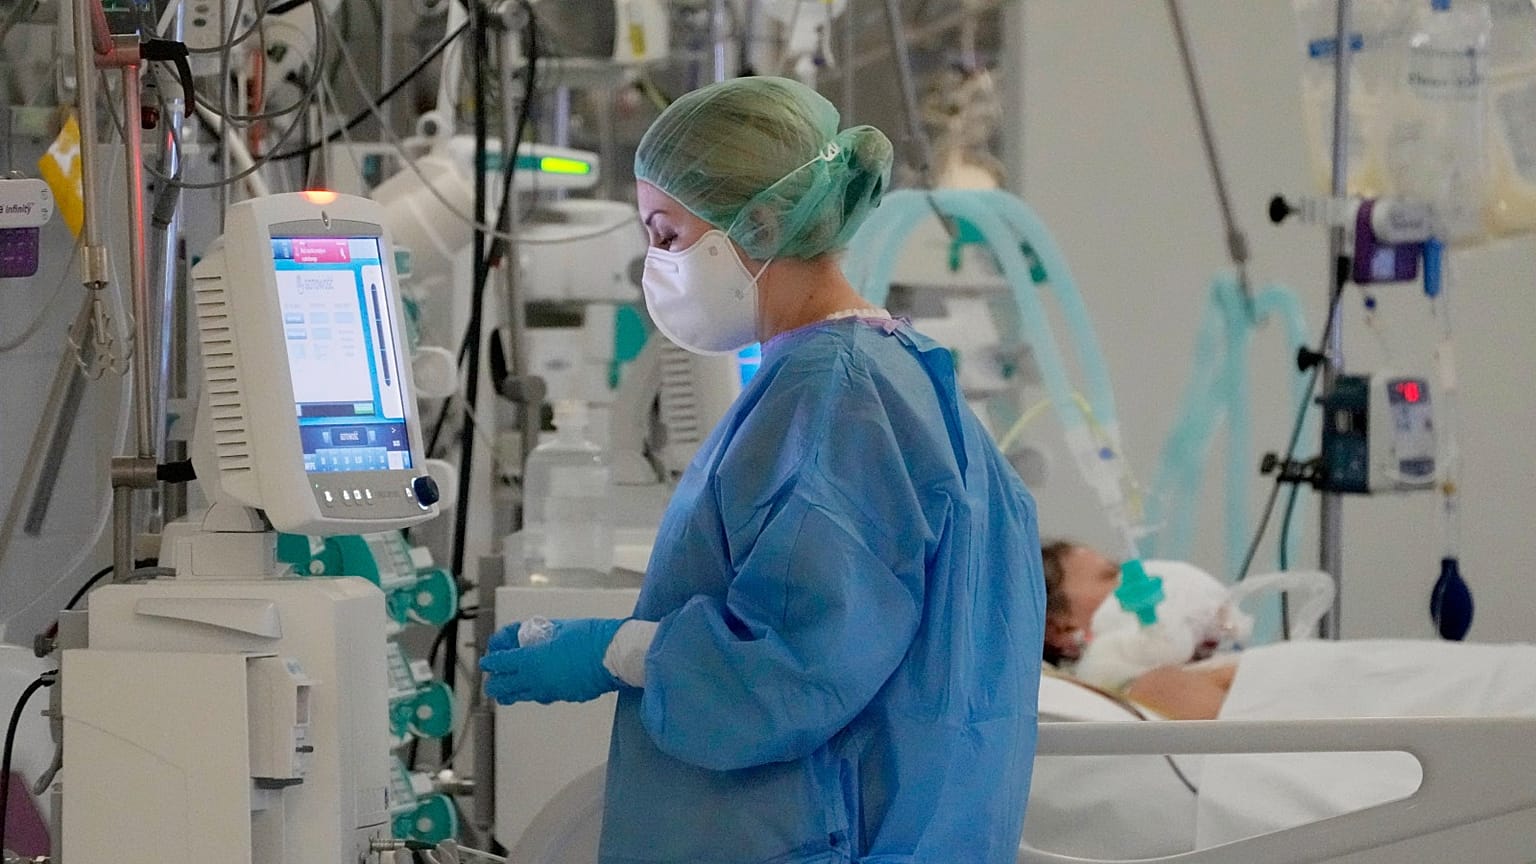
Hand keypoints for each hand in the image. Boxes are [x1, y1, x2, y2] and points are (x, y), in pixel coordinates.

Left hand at [480, 617, 625, 704]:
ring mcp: (550, 691)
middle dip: (495, 683)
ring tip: (505, 694)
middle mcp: (537, 679)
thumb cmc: (590, 637)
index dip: (492, 661)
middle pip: (506, 686)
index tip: (486, 662)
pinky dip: (534, 693)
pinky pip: (542, 696)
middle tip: (492, 680)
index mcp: (533, 659)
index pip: (503, 662)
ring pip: (522, 696)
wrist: (615, 656)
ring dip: (511, 693)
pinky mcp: (564, 696)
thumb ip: (544, 632)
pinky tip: (535, 690)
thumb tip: (534, 634)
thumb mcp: (562, 627)